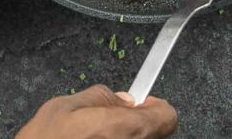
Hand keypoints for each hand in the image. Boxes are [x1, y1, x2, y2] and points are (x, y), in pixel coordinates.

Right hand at [16, 85, 176, 138]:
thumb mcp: (63, 107)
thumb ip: (99, 97)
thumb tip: (120, 97)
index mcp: (124, 129)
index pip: (167, 116)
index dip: (154, 106)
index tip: (141, 103)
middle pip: (154, 133)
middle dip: (135, 123)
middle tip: (110, 121)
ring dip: (123, 137)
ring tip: (95, 137)